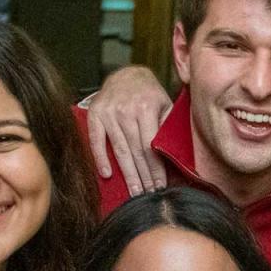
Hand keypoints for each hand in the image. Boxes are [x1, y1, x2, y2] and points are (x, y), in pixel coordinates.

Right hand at [86, 66, 172, 196]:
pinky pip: (96, 140)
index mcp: (146, 108)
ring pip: (119, 149)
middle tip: (148, 196)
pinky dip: (101, 158)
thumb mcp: (165, 105)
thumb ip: (168, 127)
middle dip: (143, 176)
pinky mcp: (95, 114)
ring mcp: (108, 112)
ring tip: (134, 192)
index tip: (160, 187)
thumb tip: (175, 155)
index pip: (151, 147)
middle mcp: (126, 110)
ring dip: (127, 174)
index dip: (155, 169)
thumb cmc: (149, 94)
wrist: (126, 74)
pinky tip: (107, 175)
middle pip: (135, 152)